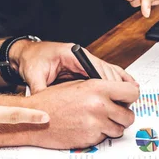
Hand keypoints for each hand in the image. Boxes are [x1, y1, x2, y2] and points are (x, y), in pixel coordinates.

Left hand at [9, 41, 134, 93]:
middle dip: (117, 85)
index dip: (107, 82)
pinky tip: (127, 87)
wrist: (28, 53)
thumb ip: (40, 88)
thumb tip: (45, 105)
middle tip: (126, 102)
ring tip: (130, 99)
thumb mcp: (34, 74)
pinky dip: (116, 80)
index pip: (95, 67)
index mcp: (71, 54)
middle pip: (106, 69)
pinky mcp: (85, 66)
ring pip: (109, 71)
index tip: (115, 95)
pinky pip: (105, 72)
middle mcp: (81, 55)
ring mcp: (85, 60)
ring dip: (119, 84)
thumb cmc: (32, 60)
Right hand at [24, 80, 138, 148]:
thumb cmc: (52, 101)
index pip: (132, 92)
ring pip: (119, 129)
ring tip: (96, 120)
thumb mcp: (78, 85)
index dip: (130, 97)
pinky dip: (99, 134)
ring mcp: (96, 124)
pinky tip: (85, 127)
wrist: (35, 117)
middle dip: (122, 116)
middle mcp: (99, 106)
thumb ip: (100, 88)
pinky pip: (105, 138)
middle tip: (113, 113)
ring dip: (111, 127)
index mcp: (97, 88)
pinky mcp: (91, 138)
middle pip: (129, 115)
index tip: (126, 99)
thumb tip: (119, 93)